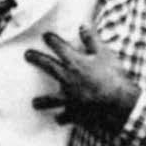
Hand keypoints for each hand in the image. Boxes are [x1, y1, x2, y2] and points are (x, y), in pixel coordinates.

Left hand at [25, 26, 139, 131]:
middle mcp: (67, 79)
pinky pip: (64, 117)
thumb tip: (83, 25)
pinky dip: (61, 118)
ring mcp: (69, 98)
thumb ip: (92, 40)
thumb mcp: (105, 54)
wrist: (118, 105)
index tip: (45, 36)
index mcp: (75, 62)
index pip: (59, 47)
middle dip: (36, 59)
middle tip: (27, 55)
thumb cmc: (114, 78)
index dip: (51, 40)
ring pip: (50, 100)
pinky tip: (58, 119)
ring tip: (35, 103)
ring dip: (42, 101)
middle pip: (48, 66)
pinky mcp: (74, 113)